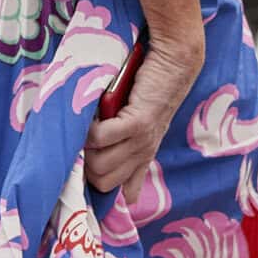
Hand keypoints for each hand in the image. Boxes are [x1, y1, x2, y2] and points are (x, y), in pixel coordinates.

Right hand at [84, 29, 204, 203]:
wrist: (174, 63)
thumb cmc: (150, 87)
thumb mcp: (139, 121)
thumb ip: (121, 139)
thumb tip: (87, 150)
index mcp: (144, 156)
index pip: (125, 194)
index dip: (101, 189)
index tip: (84, 176)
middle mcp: (144, 154)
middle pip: (102, 182)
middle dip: (86, 166)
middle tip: (83, 142)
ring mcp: (142, 141)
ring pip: (99, 165)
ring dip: (85, 148)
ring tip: (87, 128)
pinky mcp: (138, 123)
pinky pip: (100, 138)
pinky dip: (89, 130)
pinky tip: (91, 118)